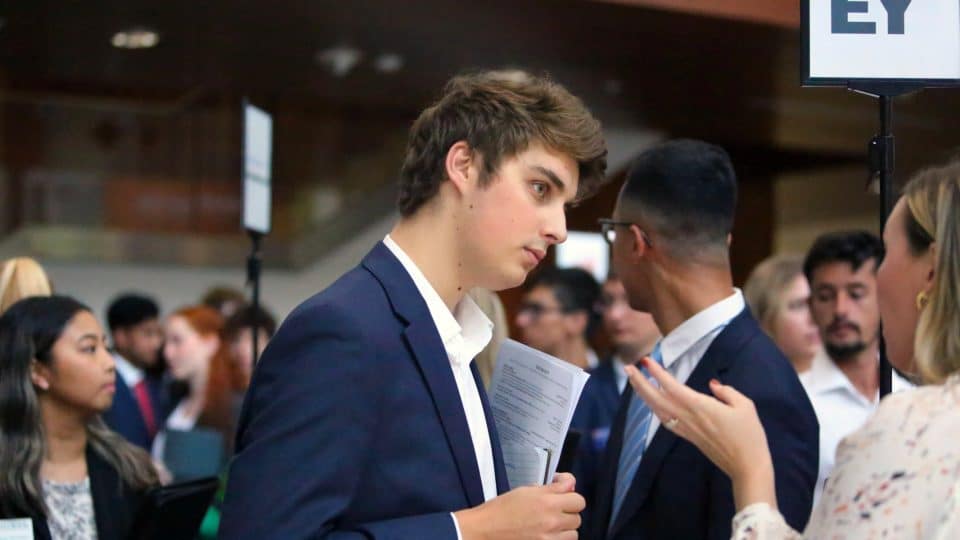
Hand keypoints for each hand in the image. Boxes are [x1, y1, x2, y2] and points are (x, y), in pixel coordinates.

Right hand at [455, 472, 583, 539]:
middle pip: (578, 517)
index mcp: (546, 501)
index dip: (570, 495)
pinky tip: (546, 535)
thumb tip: (569, 485)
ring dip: (565, 529)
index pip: (578, 499)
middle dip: (568, 512)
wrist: (484, 530)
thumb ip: (550, 488)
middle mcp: (551, 520)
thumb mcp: (525, 490)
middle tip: (554, 510)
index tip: (562, 493)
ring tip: (549, 526)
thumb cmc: (500, 509)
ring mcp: (549, 538)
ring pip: (574, 533)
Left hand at [625, 358, 776, 510]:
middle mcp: (688, 418)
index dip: (657, 372)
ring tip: (635, 382)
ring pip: (658, 410)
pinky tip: (652, 404)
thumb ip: (726, 391)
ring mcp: (687, 429)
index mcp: (700, 406)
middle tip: (627, 368)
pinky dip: (655, 410)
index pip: (672, 386)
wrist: (747, 467)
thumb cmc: (750, 435)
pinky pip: (666, 421)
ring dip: (644, 395)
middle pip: (656, 399)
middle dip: (640, 383)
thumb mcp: (744, 406)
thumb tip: (712, 384)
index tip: (646, 360)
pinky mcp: (689, 438)